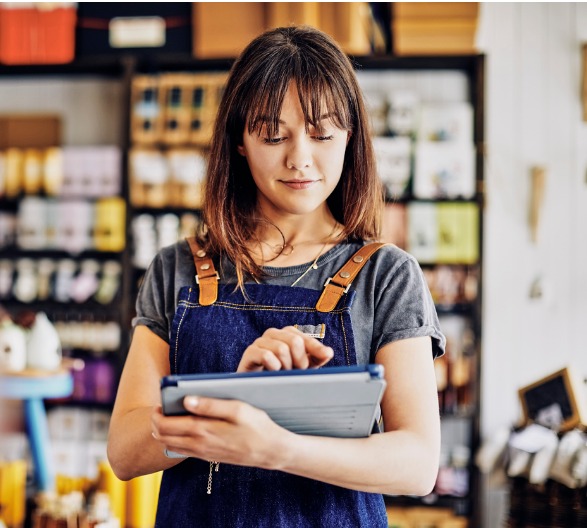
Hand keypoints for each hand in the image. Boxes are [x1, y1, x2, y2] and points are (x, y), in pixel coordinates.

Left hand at [151, 397, 290, 468]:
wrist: (270, 451)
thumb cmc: (257, 425)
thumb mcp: (237, 409)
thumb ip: (211, 404)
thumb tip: (187, 399)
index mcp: (203, 430)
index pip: (166, 425)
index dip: (158, 413)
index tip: (161, 401)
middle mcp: (199, 444)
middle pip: (163, 437)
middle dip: (157, 422)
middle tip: (162, 408)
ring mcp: (203, 453)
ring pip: (170, 446)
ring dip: (164, 433)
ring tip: (170, 416)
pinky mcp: (208, 457)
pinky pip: (183, 451)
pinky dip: (175, 440)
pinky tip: (184, 429)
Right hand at [237, 326, 333, 372]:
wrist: (256, 387)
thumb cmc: (282, 375)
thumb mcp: (303, 367)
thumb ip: (317, 358)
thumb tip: (329, 352)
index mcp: (288, 334)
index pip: (305, 337)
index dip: (316, 348)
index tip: (325, 356)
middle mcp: (274, 334)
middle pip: (295, 341)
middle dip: (299, 361)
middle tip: (296, 372)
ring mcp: (260, 342)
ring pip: (281, 349)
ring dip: (285, 366)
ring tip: (282, 374)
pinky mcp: (249, 353)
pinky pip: (266, 356)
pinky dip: (273, 367)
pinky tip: (272, 373)